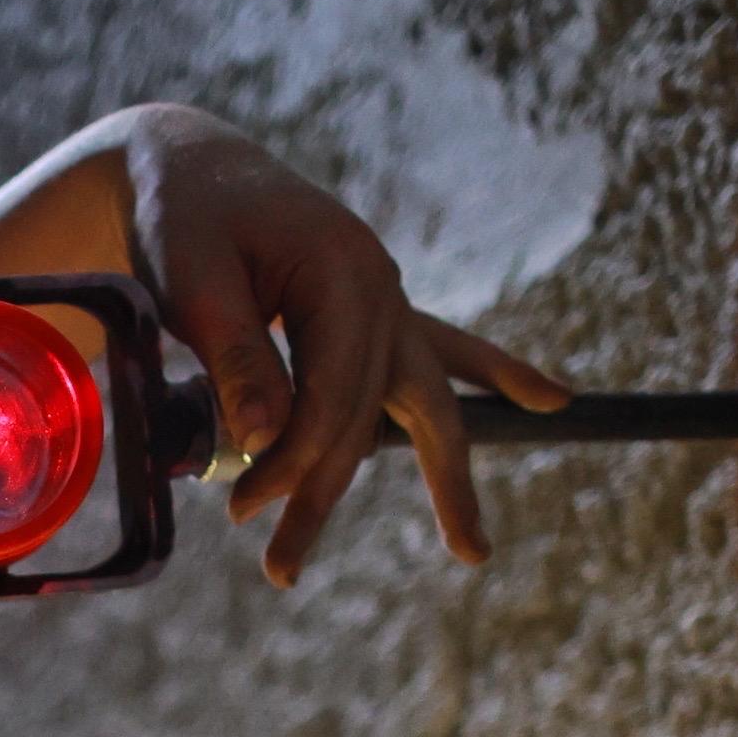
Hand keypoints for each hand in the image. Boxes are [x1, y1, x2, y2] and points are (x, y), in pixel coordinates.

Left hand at [118, 105, 571, 585]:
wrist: (191, 165)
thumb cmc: (185, 218)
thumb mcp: (193, 277)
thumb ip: (237, 354)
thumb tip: (268, 438)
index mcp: (342, 272)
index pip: (335, 396)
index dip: (293, 461)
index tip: (242, 510)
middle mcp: (381, 287)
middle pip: (375, 415)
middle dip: (328, 494)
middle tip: (281, 570)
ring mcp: (387, 299)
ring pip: (427, 400)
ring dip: (447, 476)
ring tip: (472, 551)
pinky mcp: (377, 311)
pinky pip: (447, 350)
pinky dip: (497, 374)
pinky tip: (552, 401)